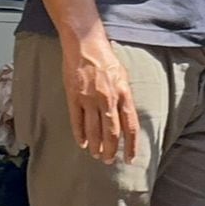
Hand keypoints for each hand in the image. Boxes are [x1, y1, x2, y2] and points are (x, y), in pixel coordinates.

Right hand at [62, 35, 139, 163]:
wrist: (86, 44)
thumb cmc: (106, 59)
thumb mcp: (122, 76)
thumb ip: (124, 97)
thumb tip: (126, 118)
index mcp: (123, 93)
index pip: (130, 126)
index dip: (131, 145)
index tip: (130, 158)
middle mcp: (108, 98)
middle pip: (111, 132)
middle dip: (111, 150)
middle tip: (108, 160)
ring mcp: (90, 99)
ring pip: (93, 130)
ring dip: (96, 146)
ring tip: (96, 155)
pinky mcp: (74, 97)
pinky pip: (77, 121)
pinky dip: (80, 135)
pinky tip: (82, 143)